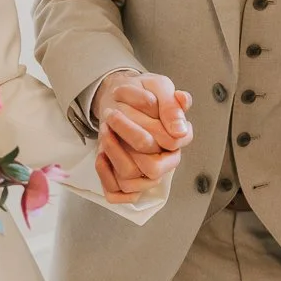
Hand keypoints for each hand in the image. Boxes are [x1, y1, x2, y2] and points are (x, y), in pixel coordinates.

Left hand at [92, 71, 191, 202]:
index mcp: (178, 141)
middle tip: (112, 115)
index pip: (171, 144)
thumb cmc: (143, 94)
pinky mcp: (126, 182)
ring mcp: (145, 175)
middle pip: (150, 167)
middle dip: (128, 137)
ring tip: (105, 129)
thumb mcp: (159, 87)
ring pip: (130, 178)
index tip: (138, 106)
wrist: (120, 98)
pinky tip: (101, 154)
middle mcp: (164, 161)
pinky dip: (105, 175)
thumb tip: (180, 130)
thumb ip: (171, 106)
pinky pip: (116, 192)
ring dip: (113, 152)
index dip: (152, 127)